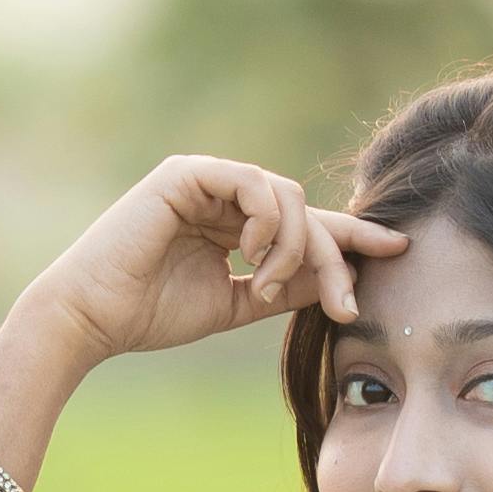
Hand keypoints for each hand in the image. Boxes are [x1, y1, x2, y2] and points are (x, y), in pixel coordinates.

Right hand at [32, 153, 395, 368]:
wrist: (95, 317)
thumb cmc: (151, 314)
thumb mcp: (237, 303)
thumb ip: (286, 285)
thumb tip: (343, 279)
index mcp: (233, 223)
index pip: (303, 222)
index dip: (351, 234)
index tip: (397, 248)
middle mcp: (223, 195)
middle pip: (306, 211)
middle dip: (333, 257)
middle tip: (343, 305)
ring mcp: (206, 180)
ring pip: (287, 196)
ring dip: (295, 247)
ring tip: (268, 286)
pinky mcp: (188, 173)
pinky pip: (255, 184)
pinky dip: (266, 222)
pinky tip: (250, 254)